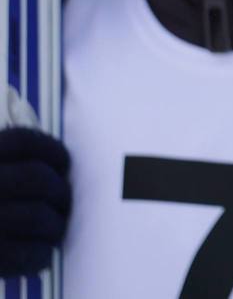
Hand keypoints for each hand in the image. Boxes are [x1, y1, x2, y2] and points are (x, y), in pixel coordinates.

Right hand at [0, 126, 70, 276]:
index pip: (22, 141)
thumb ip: (3, 165)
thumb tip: (56, 168)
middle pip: (37, 178)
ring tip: (53, 231)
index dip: (51, 150)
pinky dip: (41, 254)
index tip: (62, 164)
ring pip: (38, 216)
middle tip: (61, 204)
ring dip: (55, 226)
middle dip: (59, 192)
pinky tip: (40, 255)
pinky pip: (27, 254)